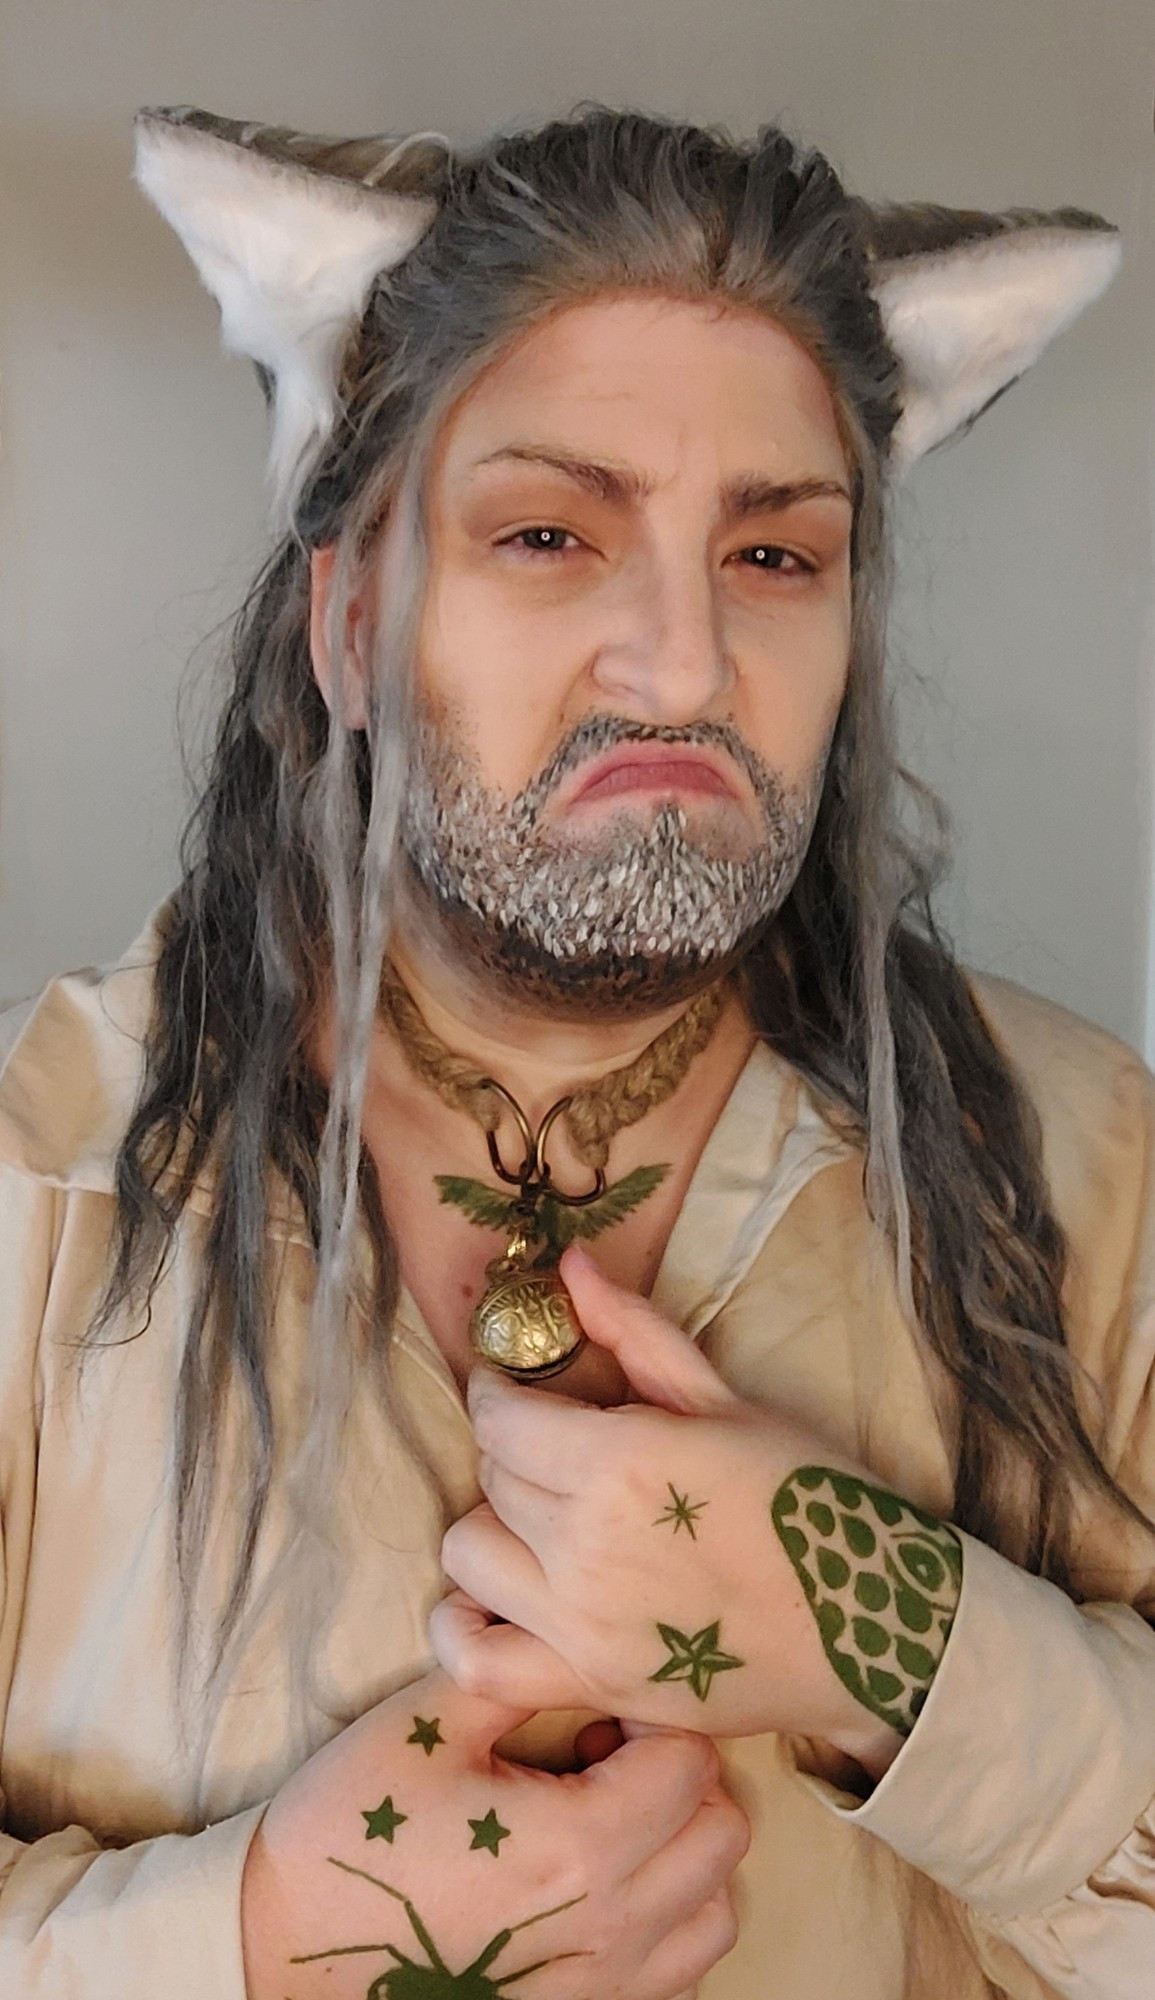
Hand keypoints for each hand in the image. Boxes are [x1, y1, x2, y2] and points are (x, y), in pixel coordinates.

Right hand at [242, 1665, 747, 1999]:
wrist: (289, 1949)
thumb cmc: (356, 1831)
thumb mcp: (429, 1723)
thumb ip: (522, 1672)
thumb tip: (579, 1636)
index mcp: (579, 1845)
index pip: (691, 1758)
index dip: (653, 1714)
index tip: (600, 1709)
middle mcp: (610, 1924)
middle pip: (723, 1829)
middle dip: (683, 1774)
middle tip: (611, 1754)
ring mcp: (604, 1982)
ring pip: (718, 1906)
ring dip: (689, 1850)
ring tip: (617, 1820)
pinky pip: (683, 1967)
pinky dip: (674, 1918)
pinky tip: (610, 1883)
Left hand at [434, 1247, 904, 1777]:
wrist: (875, 1624)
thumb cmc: (812, 1499)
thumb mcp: (729, 1402)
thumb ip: (637, 1332)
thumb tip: (570, 1266)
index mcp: (620, 1463)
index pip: (500, 1419)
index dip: (500, 1394)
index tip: (517, 1390)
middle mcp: (585, 1545)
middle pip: (491, 1480)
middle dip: (514, 1453)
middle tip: (558, 1452)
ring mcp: (582, 1625)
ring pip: (468, 1556)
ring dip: (495, 1530)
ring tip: (544, 1523)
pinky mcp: (591, 1687)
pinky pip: (476, 1662)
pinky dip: (466, 1632)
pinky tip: (505, 1602)